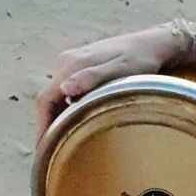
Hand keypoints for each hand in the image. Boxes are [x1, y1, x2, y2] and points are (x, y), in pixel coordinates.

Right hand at [35, 24, 182, 143]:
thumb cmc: (141, 59)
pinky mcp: (81, 65)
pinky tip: (74, 121)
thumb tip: (64, 89)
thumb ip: (92, 78)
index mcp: (71, 64)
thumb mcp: (121, 70)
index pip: (45, 99)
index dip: (42, 126)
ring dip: (56, 117)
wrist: (153, 43)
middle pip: (48, 99)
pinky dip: (66, 107)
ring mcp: (72, 62)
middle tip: (51, 153)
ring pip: (57, 95)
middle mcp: (66, 61)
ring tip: (60, 142)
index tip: (43, 149)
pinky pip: (67, 91)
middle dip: (47, 125)